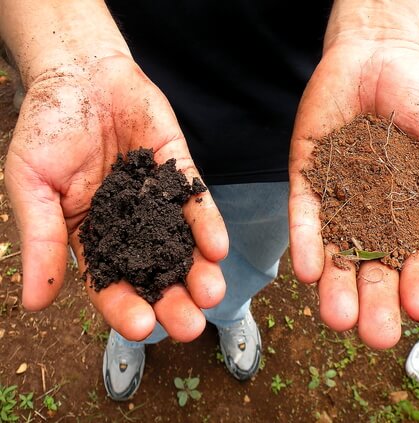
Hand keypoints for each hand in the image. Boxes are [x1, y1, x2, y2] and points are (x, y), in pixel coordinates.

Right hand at [5, 56, 227, 341]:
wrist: (79, 75)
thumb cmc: (47, 130)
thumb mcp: (33, 185)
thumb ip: (39, 240)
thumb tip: (33, 304)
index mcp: (92, 234)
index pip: (109, 281)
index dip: (124, 306)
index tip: (141, 329)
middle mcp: (130, 224)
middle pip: (153, 270)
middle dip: (172, 299)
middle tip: (190, 326)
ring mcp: (156, 199)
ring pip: (180, 242)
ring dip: (198, 270)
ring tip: (212, 294)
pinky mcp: (177, 170)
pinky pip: (194, 199)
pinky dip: (206, 223)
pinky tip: (217, 248)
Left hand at [289, 39, 418, 347]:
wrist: (377, 57)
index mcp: (409, 211)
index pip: (413, 258)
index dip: (417, 285)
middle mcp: (371, 213)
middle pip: (371, 265)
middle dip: (372, 300)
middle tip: (374, 334)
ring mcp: (337, 198)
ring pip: (336, 249)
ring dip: (335, 284)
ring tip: (336, 317)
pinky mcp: (308, 179)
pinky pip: (305, 215)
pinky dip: (307, 241)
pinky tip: (308, 270)